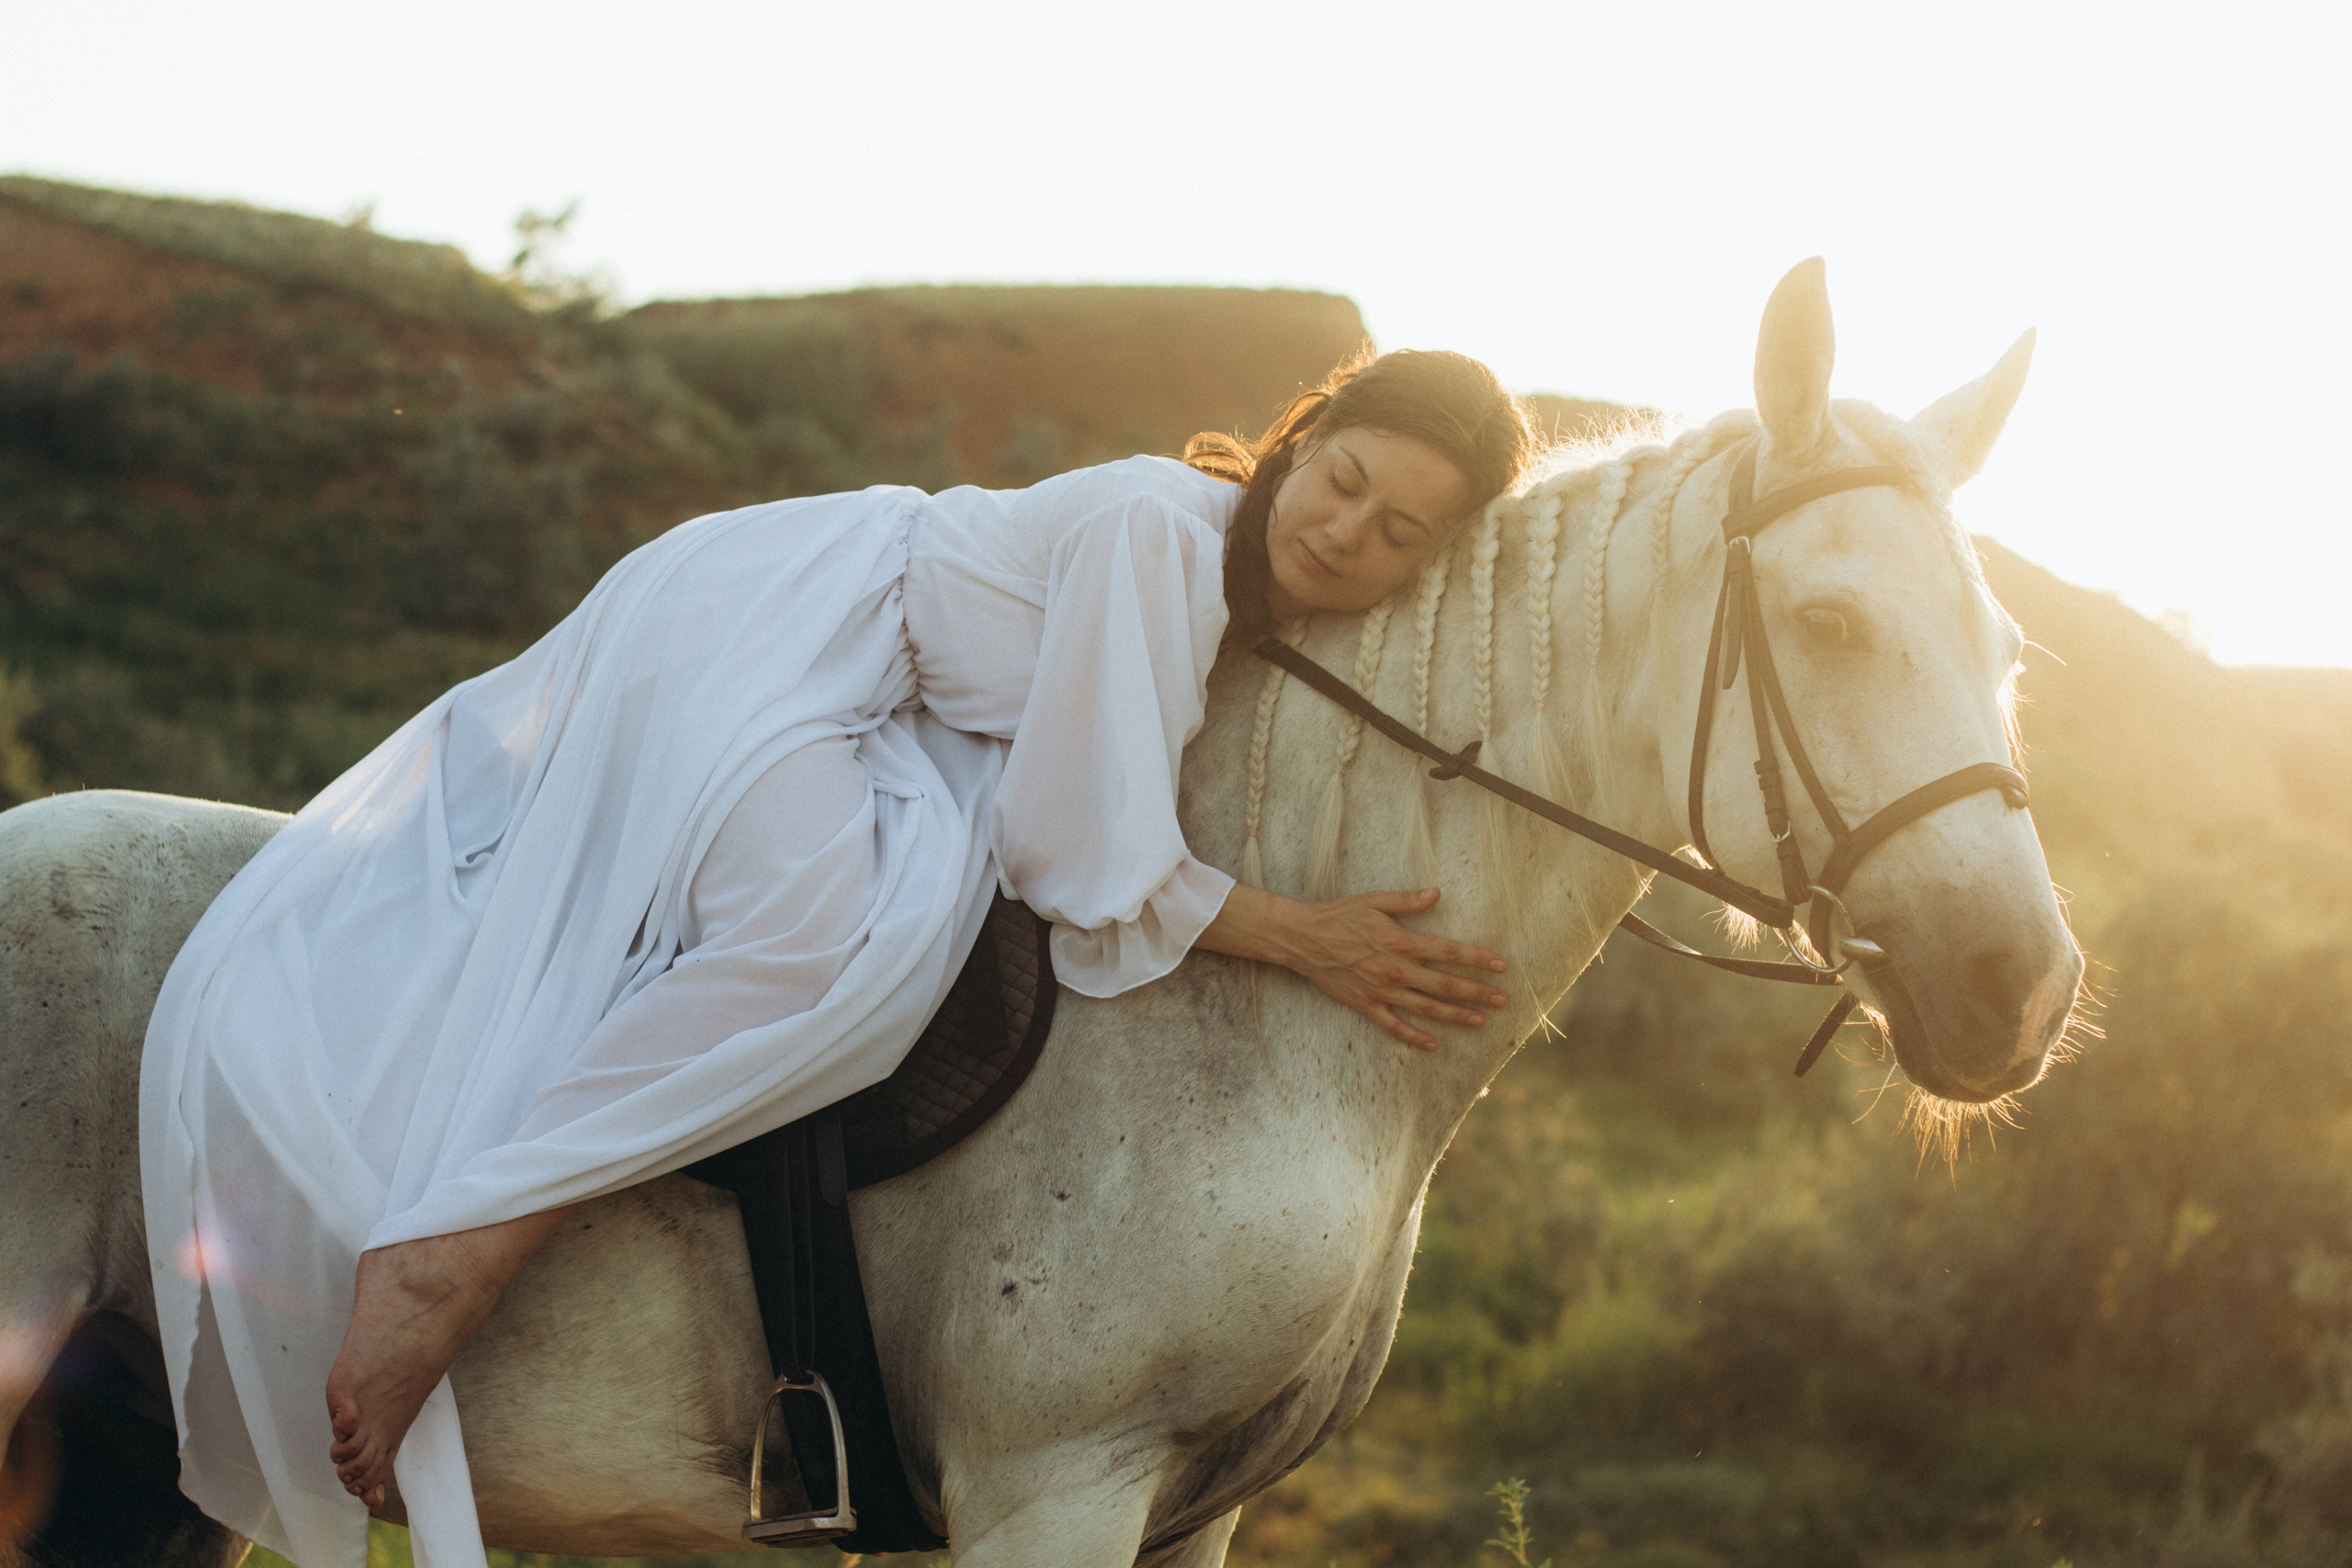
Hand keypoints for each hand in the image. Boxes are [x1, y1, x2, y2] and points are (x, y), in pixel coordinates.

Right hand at [1197, 884, 1508, 1050]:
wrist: (1302, 940)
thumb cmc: (1339, 915)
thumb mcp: (1374, 901)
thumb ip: (1407, 901)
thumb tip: (1437, 893)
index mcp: (1400, 942)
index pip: (1448, 952)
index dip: (1477, 959)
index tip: (1501, 966)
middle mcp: (1394, 970)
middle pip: (1444, 984)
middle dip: (1476, 992)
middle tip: (1502, 1000)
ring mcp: (1380, 991)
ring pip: (1425, 1008)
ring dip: (1455, 1015)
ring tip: (1480, 1021)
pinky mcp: (1365, 1005)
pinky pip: (1394, 1026)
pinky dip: (1414, 1037)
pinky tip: (1434, 1045)